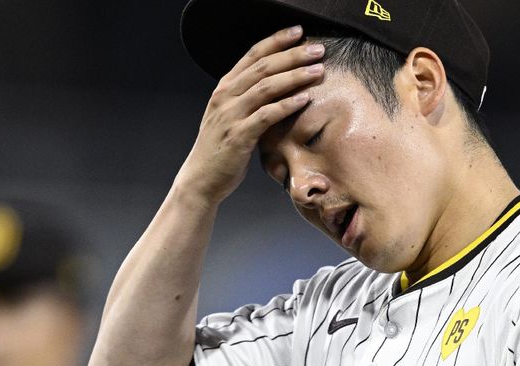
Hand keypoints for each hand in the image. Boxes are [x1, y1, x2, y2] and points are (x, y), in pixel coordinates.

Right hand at [174, 25, 324, 205]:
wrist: (202, 179)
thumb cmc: (222, 149)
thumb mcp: (231, 116)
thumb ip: (248, 99)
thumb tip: (276, 86)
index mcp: (225, 88)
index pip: (252, 55)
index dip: (276, 41)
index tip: (299, 32)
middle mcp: (225, 97)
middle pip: (263, 67)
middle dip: (293, 55)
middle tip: (317, 50)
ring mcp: (230, 116)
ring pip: (266, 87)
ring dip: (294, 77)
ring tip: (318, 71)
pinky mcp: (238, 136)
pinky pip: (266, 115)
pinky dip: (286, 105)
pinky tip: (304, 99)